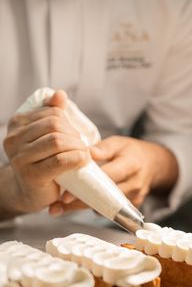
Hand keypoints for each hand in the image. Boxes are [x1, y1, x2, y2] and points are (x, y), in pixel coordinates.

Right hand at [2, 91, 89, 214]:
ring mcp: (20, 158)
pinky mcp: (31, 175)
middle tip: (81, 147)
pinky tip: (83, 161)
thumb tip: (60, 94)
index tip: (74, 136)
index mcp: (16, 124)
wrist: (30, 193)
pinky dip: (77, 159)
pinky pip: (60, 161)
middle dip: (74, 136)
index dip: (69, 123)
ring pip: (57, 141)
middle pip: (55, 126)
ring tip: (83, 154)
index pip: (52, 113)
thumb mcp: (44, 136)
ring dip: (78, 147)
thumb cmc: (41, 162)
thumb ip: (51, 114)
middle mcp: (13, 139)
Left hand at [50, 135, 177, 214]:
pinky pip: (110, 210)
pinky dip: (93, 207)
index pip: (107, 177)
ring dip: (82, 207)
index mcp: (131, 164)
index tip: (66, 194)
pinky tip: (76, 206)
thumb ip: (103, 148)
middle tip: (57, 207)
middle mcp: (134, 184)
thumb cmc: (132, 152)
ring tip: (60, 208)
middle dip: (79, 204)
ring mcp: (134, 198)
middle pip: (104, 198)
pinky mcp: (132, 207)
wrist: (154, 164)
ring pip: (105, 207)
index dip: (87, 186)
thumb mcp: (119, 143)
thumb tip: (84, 152)